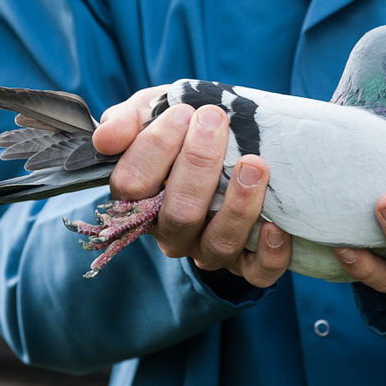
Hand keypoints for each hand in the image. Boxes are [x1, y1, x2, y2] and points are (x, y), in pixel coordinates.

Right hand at [92, 87, 290, 287]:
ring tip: (254, 164)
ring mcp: (208, 250)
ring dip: (237, 205)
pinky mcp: (247, 263)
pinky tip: (278, 225)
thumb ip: (127, 121)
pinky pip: (256, 272)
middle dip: (198, 165)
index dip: (154, 149)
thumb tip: (107, 138)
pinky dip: (269, 254)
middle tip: (215, 122)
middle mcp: (172, 232)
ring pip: (217, 244)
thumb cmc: (185, 130)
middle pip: (178, 214)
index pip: (132, 185)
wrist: (229, 145)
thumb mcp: (153, 114)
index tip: (182, 113)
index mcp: (141, 201)